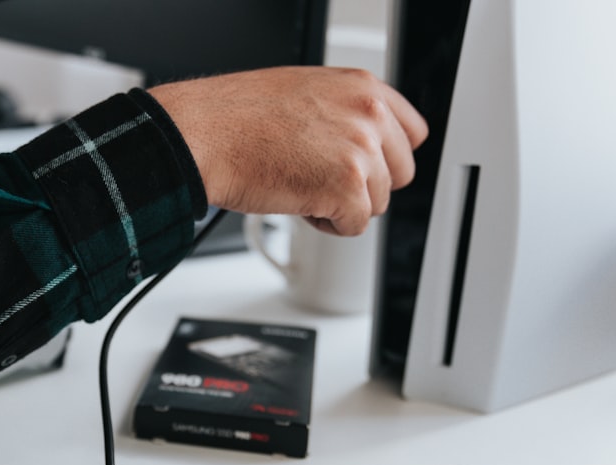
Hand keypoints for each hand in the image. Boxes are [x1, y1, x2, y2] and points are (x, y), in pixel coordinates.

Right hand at [149, 67, 427, 235]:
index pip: (411, 133)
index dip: (384, 158)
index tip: (364, 168)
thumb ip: (343, 113)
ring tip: (300, 186)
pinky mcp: (346, 188)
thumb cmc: (235, 118)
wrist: (205, 136)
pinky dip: (326, 225)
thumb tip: (361, 142)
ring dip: (340, 206)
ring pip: (377, 203)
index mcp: (362, 87)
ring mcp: (361, 152)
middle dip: (364, 186)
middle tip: (321, 180)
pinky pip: (355, 226)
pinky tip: (298, 203)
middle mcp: (369, 115)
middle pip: (399, 174)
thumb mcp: (303, 93)